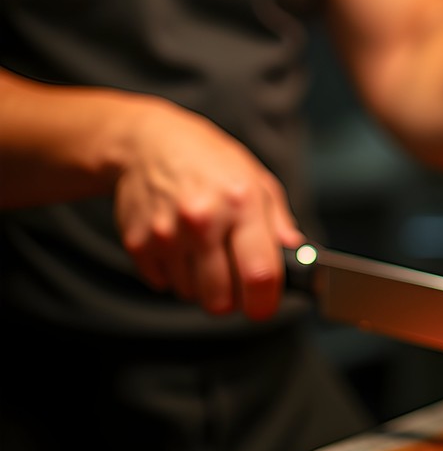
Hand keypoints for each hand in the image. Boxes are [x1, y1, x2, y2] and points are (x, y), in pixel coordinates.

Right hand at [113, 100, 303, 319]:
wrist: (149, 143)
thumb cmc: (209, 161)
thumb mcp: (256, 179)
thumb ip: (278, 221)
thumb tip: (295, 253)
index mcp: (241, 203)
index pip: (258, 274)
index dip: (264, 302)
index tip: (264, 307)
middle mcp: (203, 220)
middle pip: (220, 299)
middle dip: (231, 298)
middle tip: (233, 280)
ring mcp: (167, 234)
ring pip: (191, 295)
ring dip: (201, 284)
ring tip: (203, 250)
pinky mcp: (138, 244)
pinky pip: (163, 285)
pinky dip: (174, 275)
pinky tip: (179, 245)